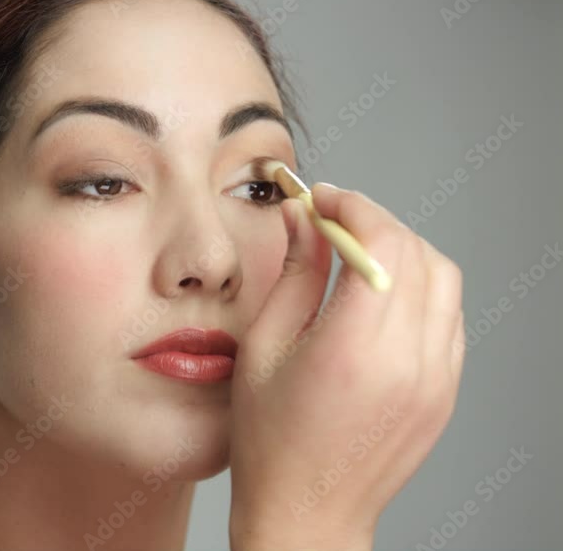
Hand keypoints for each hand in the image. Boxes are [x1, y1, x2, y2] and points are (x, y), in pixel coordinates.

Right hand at [227, 183, 464, 550]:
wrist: (309, 511)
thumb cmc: (272, 441)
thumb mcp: (263, 348)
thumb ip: (293, 275)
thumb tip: (303, 217)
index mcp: (354, 351)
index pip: (380, 244)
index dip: (351, 207)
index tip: (321, 200)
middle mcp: (408, 362)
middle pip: (416, 252)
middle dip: (374, 222)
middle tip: (332, 221)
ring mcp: (436, 378)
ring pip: (442, 278)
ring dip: (402, 251)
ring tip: (357, 255)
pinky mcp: (446, 391)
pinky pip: (448, 315)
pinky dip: (419, 288)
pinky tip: (381, 296)